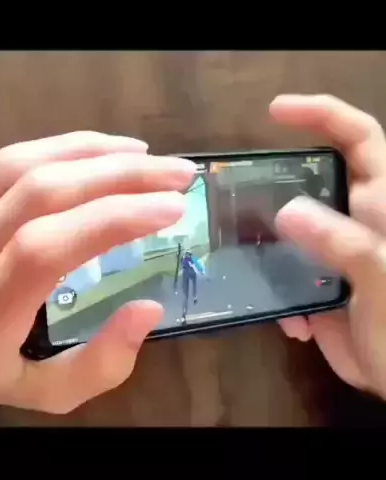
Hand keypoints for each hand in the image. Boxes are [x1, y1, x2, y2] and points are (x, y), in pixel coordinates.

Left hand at [0, 131, 195, 412]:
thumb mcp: (52, 394)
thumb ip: (102, 363)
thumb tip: (148, 307)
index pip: (46, 248)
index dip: (113, 220)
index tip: (171, 208)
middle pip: (40, 195)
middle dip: (118, 176)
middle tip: (176, 174)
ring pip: (21, 165)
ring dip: (92, 152)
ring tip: (145, 155)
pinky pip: (7, 162)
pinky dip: (63, 148)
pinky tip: (103, 151)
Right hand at [272, 95, 385, 397]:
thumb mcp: (383, 279)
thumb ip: (345, 244)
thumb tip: (287, 211)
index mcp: (380, 205)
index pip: (358, 139)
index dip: (321, 115)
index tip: (276, 112)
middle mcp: (352, 221)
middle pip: (308, 183)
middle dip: (273, 183)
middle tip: (234, 193)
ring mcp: (329, 253)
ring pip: (285, 229)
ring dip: (264, 243)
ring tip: (242, 255)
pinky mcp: (313, 283)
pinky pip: (281, 274)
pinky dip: (278, 294)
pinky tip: (292, 321)